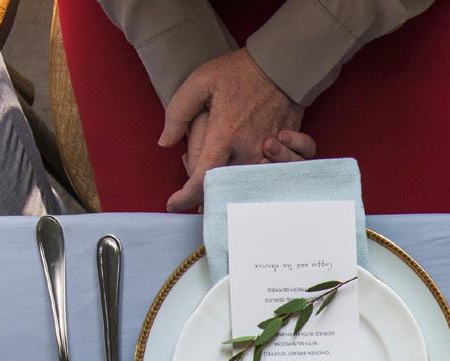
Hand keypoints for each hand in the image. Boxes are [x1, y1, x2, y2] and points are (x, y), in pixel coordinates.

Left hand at [162, 48, 301, 210]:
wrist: (282, 66)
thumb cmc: (240, 72)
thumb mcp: (200, 82)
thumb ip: (178, 112)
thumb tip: (165, 142)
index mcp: (225, 135)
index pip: (203, 178)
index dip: (185, 197)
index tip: (173, 204)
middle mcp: (248, 151)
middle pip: (224, 186)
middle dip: (207, 188)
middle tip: (195, 175)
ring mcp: (270, 154)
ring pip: (247, 185)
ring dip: (232, 186)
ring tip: (219, 172)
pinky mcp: (284, 152)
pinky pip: (273, 175)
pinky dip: (261, 176)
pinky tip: (251, 167)